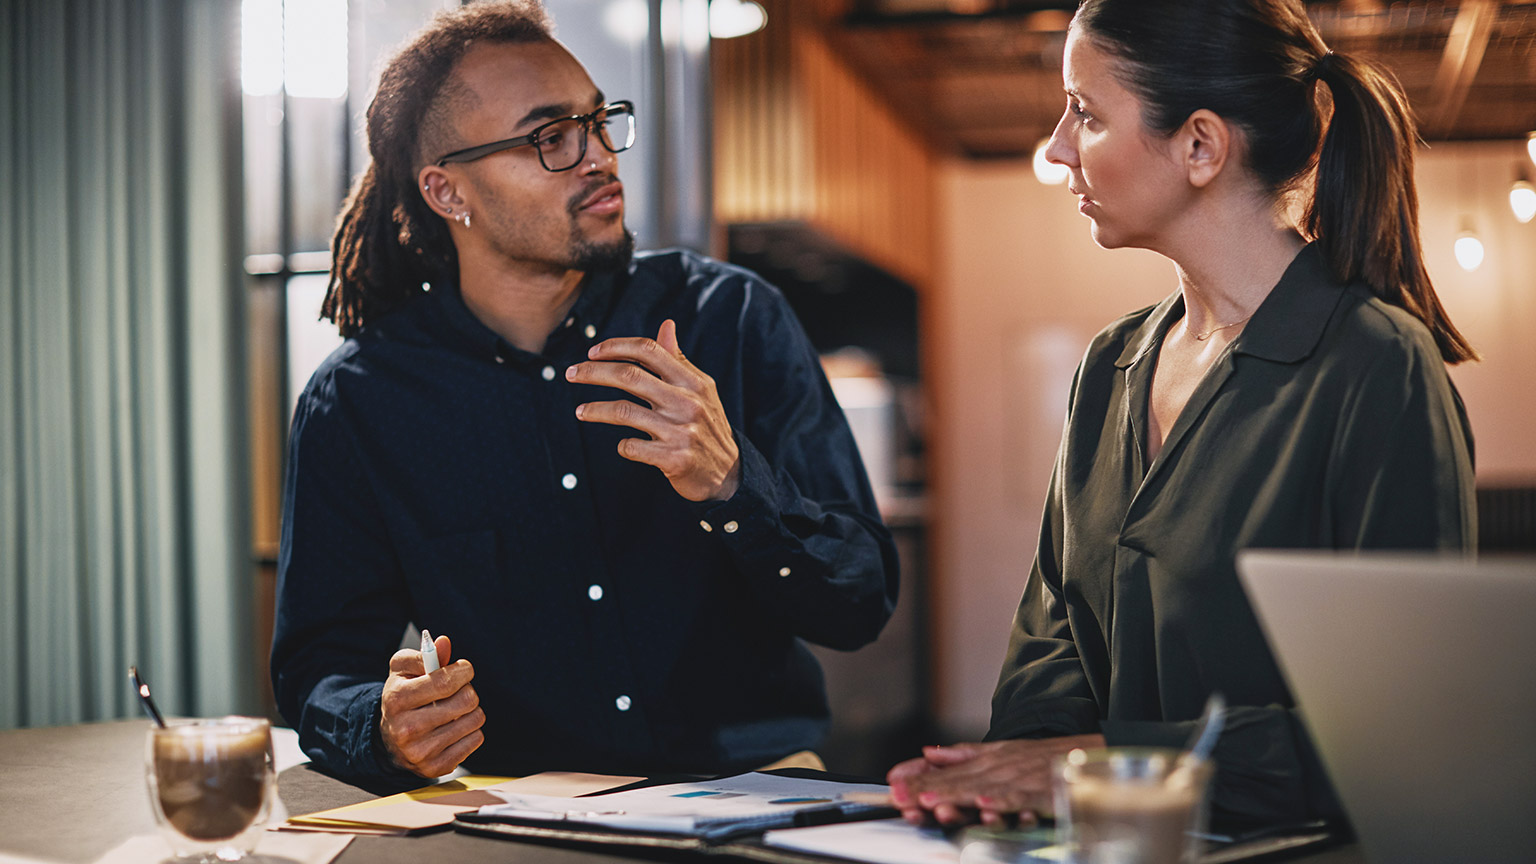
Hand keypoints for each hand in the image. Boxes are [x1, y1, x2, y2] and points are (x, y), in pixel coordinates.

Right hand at [379, 634, 485, 777]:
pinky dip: (470, 731)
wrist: (390, 739)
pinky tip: (453, 729)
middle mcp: (406, 729)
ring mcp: (421, 752)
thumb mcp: (404, 670)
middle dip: (467, 690)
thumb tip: (443, 643)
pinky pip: (476, 739)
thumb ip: (425, 654)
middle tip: (454, 693)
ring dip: (470, 711)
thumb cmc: (402, 696)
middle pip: (466, 700)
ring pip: (475, 719)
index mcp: (397, 699)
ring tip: (453, 711)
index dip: (463, 670)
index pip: (445, 681)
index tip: (463, 669)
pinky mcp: (436, 767)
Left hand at [567, 319, 741, 500]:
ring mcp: (681, 431)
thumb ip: (678, 360)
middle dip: (593, 372)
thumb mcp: (700, 390)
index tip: (592, 352)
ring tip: (580, 411)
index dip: (616, 346)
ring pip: (623, 412)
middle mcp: (688, 402)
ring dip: (595, 410)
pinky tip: (623, 445)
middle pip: (629, 376)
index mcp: (693, 381)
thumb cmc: (707, 426)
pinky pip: (632, 447)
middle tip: (571, 373)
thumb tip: (667, 325)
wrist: (729, 474)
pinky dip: (622, 445)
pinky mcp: (674, 459)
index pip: (649, 350)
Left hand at [887, 735, 1105, 826]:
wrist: (1092, 755)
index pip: (947, 771)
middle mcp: (1000, 768)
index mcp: (987, 760)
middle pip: (959, 781)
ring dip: (956, 796)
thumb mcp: (1001, 751)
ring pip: (983, 789)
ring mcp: (1021, 780)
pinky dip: (1002, 802)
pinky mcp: (1043, 793)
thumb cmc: (1045, 758)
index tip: (894, 785)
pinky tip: (984, 806)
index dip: (920, 778)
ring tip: (931, 802)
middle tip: (902, 797)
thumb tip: (928, 752)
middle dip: (929, 790)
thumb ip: (964, 754)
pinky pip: (1020, 799)